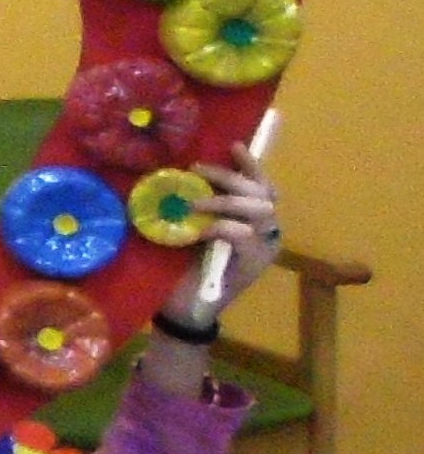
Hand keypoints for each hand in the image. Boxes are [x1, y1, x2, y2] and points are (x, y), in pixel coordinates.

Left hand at [164, 162, 285, 320]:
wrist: (185, 308)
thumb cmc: (187, 266)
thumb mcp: (195, 227)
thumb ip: (203, 205)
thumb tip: (187, 173)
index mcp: (257, 221)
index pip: (263, 185)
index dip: (251, 165)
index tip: (233, 145)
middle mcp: (267, 232)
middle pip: (262, 192)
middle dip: (230, 177)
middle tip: (197, 169)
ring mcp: (263, 248)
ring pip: (258, 209)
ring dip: (223, 201)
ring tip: (192, 203)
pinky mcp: (252, 264)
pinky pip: (243, 234)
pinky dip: (219, 226)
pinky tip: (198, 230)